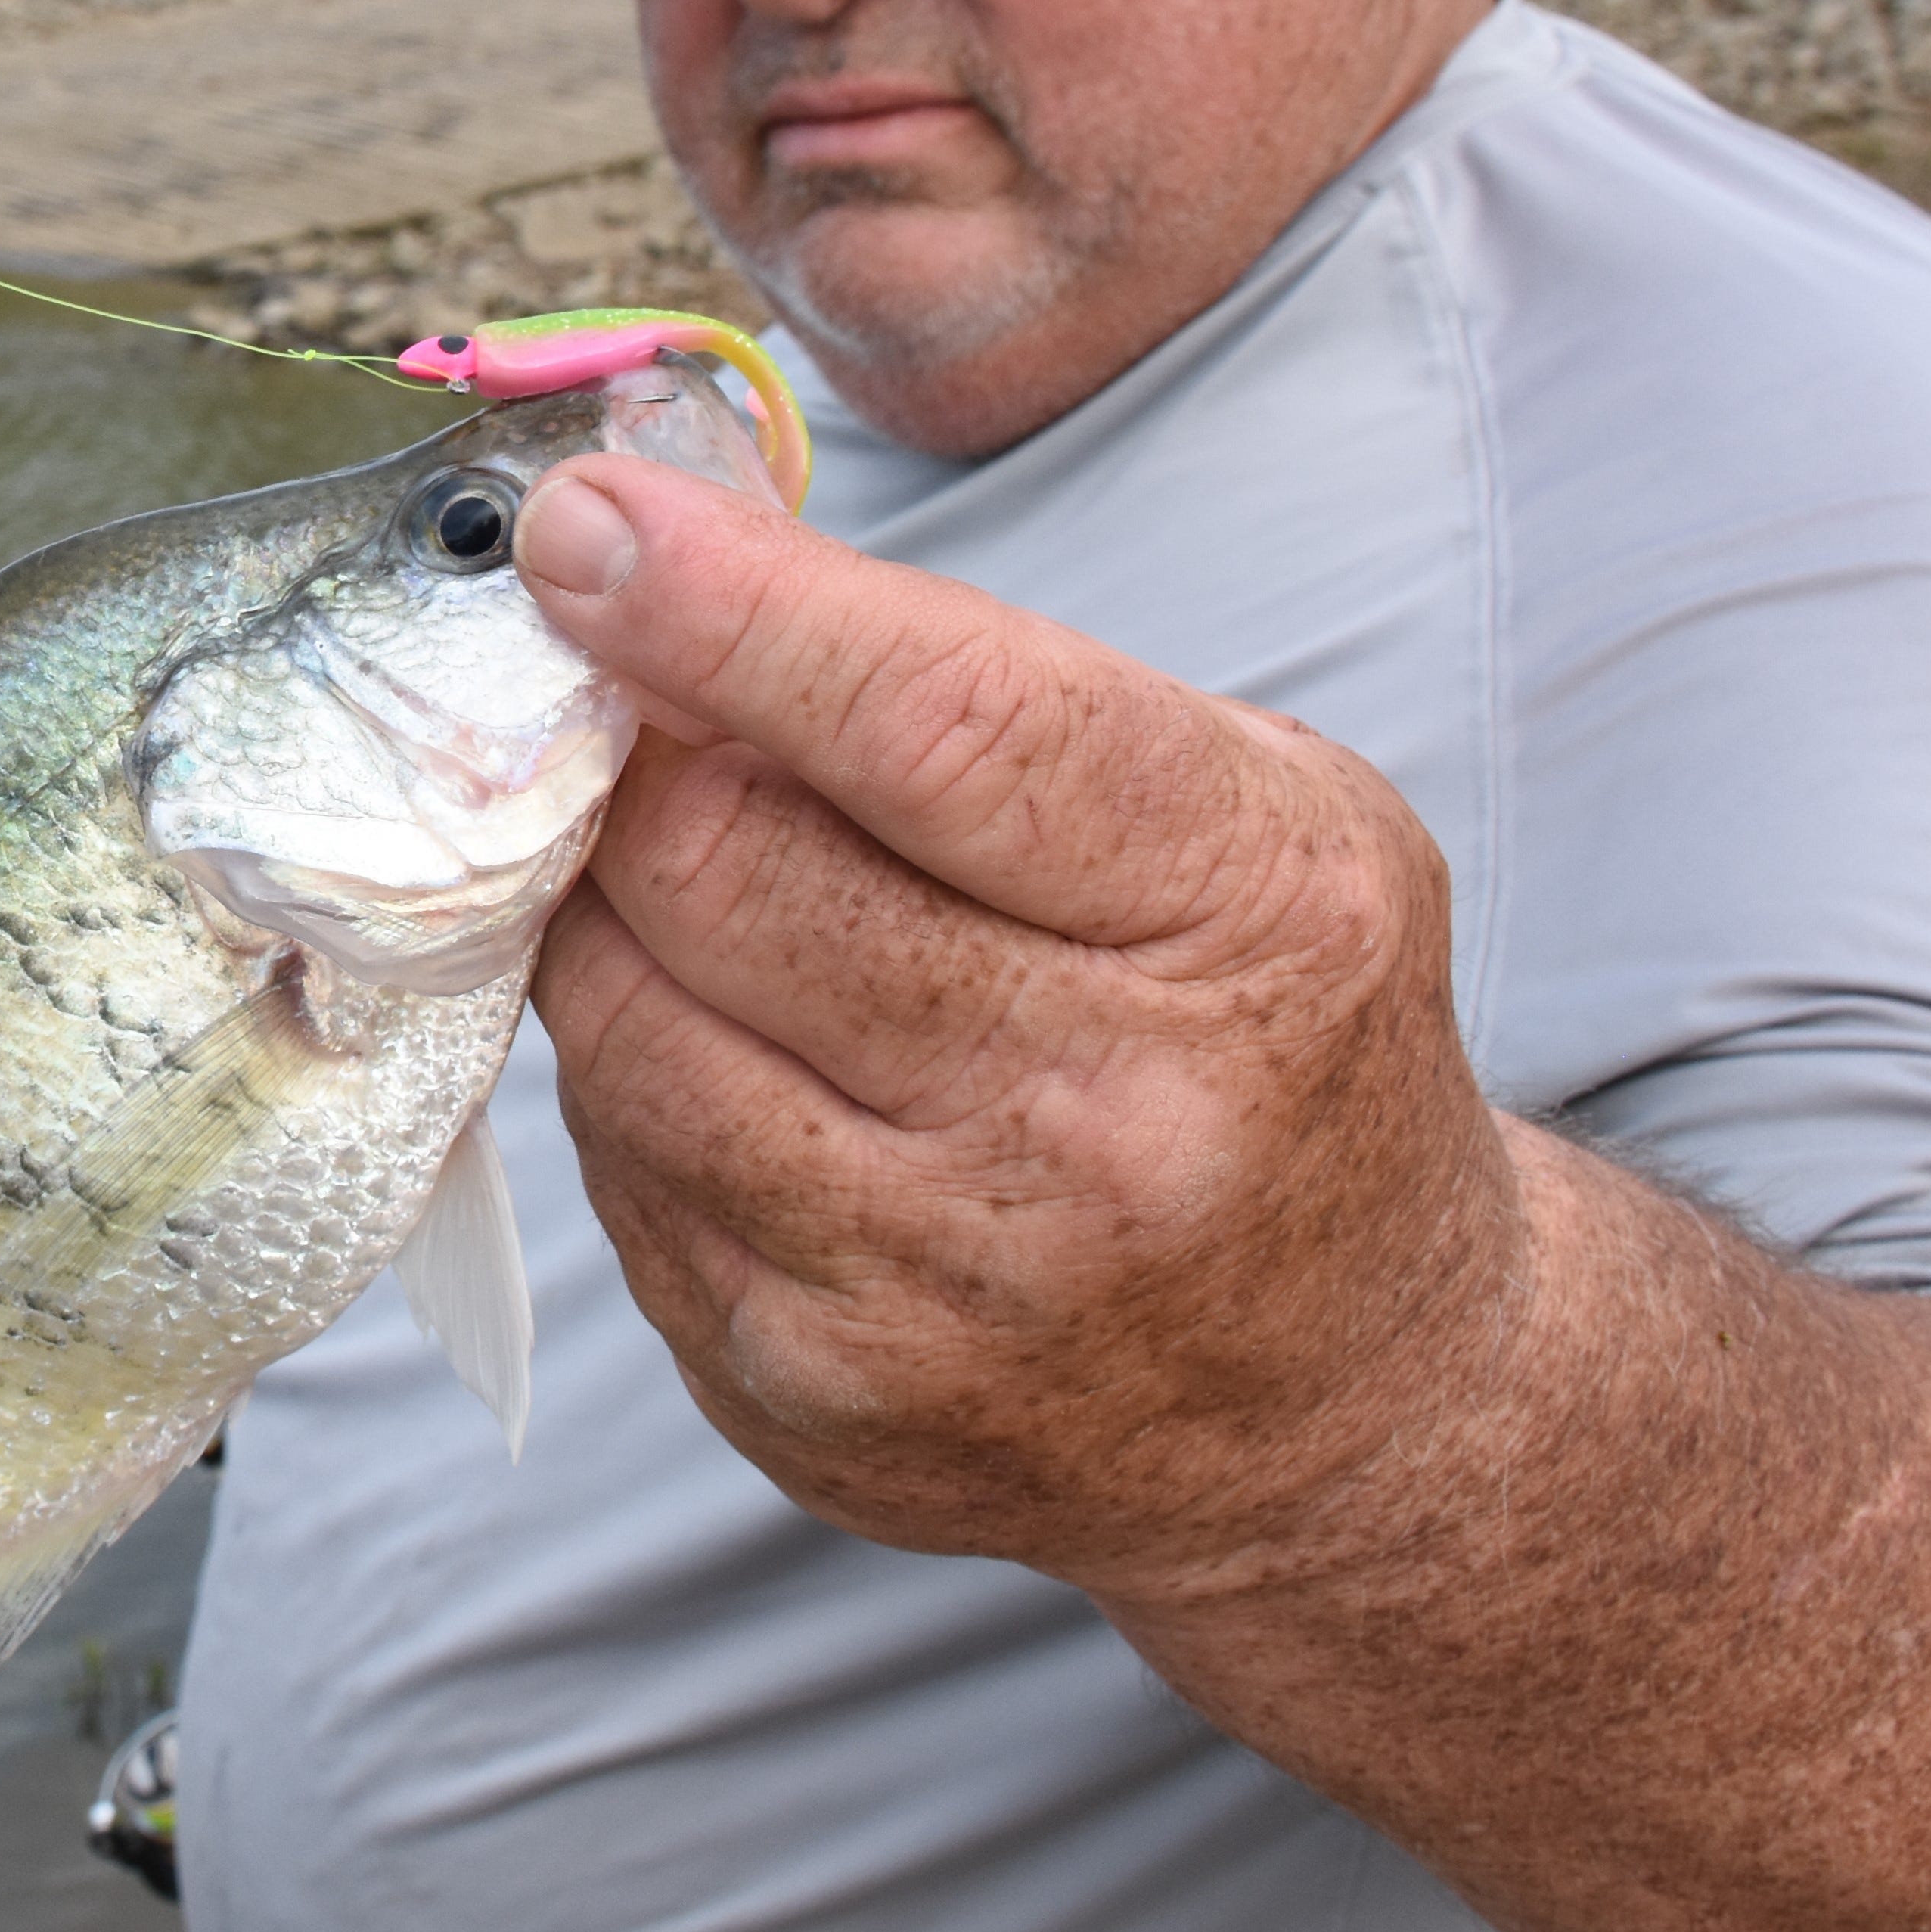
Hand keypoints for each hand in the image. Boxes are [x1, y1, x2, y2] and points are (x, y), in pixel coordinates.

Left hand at [508, 450, 1515, 1599]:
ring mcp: (943, 1283)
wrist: (1347, 1403)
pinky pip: (615, 1163)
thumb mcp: (1240, 808)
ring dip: (612, 917)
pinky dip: (639, 1073)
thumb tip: (662, 574)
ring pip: (620, 1014)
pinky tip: (739, 1059)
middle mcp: (1099, 1120)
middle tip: (644, 723)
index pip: (934, 728)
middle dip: (640, 761)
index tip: (583, 528)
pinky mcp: (809, 1396)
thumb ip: (976, 683)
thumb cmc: (1269, 1038)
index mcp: (1244, 919)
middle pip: (717, 864)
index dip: (725, 608)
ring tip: (704, 894)